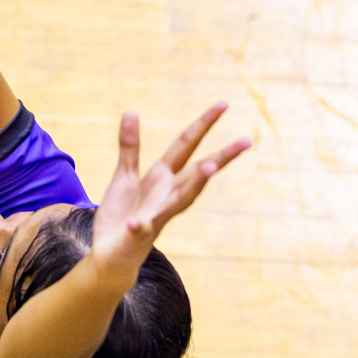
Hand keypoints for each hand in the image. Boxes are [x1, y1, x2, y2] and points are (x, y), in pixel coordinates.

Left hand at [89, 104, 250, 281]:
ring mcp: (156, 215)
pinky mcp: (138, 234)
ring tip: (209, 169)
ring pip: (181, 199)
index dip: (203, 124)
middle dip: (220, 157)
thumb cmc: (123, 214)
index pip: (186, 146)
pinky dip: (138, 225)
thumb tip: (132, 110)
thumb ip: (130, 146)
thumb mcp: (125, 175)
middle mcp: (167, 195)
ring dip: (196, 185)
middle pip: (197, 172)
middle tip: (247, 141)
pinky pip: (140, 229)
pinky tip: (136, 222)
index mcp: (163, 177)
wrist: (111, 253)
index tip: (224, 104)